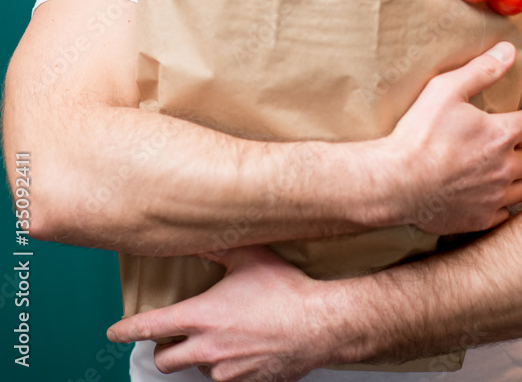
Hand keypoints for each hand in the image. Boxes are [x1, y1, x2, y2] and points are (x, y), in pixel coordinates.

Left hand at [107, 246, 335, 380]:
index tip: (114, 333)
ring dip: (199, 356)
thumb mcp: (249, 258)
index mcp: (202, 317)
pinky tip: (243, 346)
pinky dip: (226, 365)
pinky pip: (224, 377)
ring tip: (223, 335)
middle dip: (163, 349)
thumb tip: (200, 240)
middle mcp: (207, 348)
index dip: (127, 331)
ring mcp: (226, 371)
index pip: (151, 327)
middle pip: (164, 360)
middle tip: (174, 335)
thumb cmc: (286, 290)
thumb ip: (219, 249)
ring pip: (196, 369)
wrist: (320, 325)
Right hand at [375, 42, 521, 234]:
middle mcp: (505, 168)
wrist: (396, 181)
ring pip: (521, 188)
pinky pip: (503, 213)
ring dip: (511, 178)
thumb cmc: (419, 134)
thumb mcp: (446, 90)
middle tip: (498, 145)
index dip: (521, 118)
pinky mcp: (480, 220)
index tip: (507, 119)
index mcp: (501, 135)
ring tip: (490, 170)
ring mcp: (493, 197)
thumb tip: (509, 50)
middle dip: (520, 149)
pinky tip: (477, 194)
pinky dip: (495, 203)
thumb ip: (482, 70)